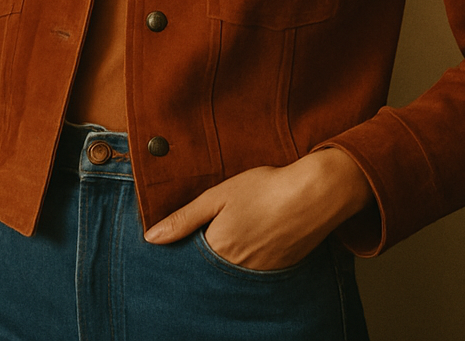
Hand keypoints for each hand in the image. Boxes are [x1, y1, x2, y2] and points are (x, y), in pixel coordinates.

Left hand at [143, 147, 372, 270]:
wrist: (313, 195)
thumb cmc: (264, 189)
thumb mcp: (218, 196)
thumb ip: (184, 218)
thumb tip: (151, 238)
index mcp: (217, 250)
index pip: (187, 263)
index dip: (180, 253)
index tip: (174, 245)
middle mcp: (235, 270)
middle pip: (208, 273)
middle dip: (201, 262)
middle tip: (208, 238)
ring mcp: (258, 274)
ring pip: (230, 275)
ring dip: (224, 264)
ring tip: (231, 238)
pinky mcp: (278, 272)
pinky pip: (252, 275)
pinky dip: (246, 263)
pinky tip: (251, 242)